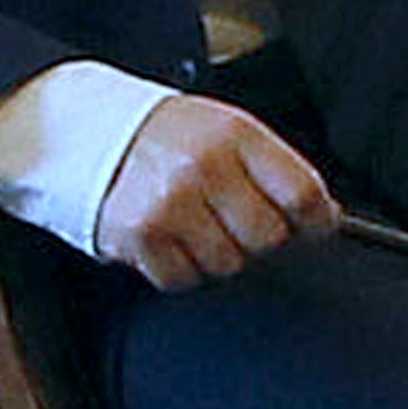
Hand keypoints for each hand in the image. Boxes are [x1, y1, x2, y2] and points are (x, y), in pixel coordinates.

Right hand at [95, 95, 336, 290]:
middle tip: (233, 220)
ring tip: (194, 225)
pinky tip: (168, 240)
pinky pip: (183, 278)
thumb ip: (272, 168)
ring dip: (215, 254)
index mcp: (235, 134)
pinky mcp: (140, 234)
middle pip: (268, 236)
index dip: (315, 221)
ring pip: (227, 263)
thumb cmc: (165, 136)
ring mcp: (170, 202)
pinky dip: (179, 268)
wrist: (85, 129)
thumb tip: (322, 218)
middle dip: (257, 237)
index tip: (312, 227)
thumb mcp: (224, 130)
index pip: (302, 193)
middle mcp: (203, 166)